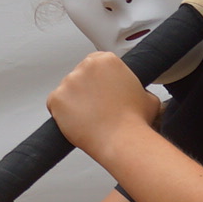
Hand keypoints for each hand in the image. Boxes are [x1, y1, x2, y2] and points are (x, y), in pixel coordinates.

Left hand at [47, 51, 161, 161]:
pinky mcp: (56, 98)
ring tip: (90, 118)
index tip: (101, 90)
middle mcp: (86, 67)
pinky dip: (62, 113)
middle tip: (96, 107)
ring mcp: (69, 82)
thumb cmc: (135, 121)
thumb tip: (138, 94)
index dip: (98, 80)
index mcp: (107, 60)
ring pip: (67, 90)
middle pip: (80, 75)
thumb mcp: (148, 96)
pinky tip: (77, 122)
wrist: (122, 141)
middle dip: (86, 90)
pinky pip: (54, 104)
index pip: (95, 63)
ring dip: (74, 102)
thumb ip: (138, 89)